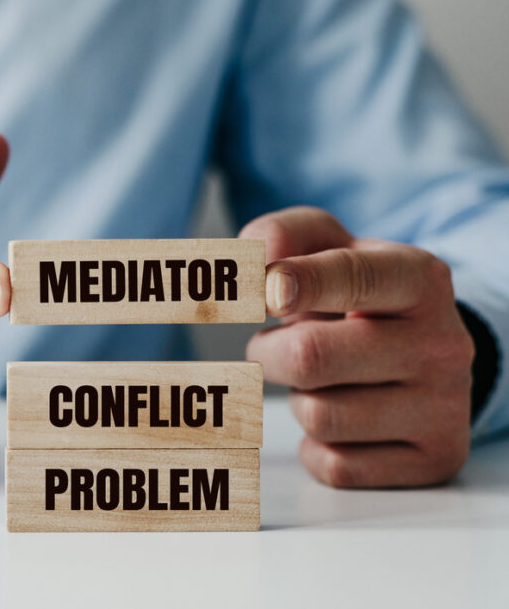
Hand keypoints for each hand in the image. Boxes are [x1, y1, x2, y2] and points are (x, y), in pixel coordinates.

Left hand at [240, 207, 474, 487]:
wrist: (423, 353)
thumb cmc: (357, 297)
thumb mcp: (330, 248)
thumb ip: (285, 235)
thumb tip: (257, 259)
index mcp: (419, 278)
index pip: (353, 277)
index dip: (301, 283)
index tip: (268, 291)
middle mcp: (442, 343)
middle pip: (311, 357)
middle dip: (270, 353)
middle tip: (275, 346)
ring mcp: (444, 407)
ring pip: (318, 417)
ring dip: (297, 400)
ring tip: (322, 381)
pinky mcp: (434, 460)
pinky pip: (333, 465)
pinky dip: (316, 446)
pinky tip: (342, 421)